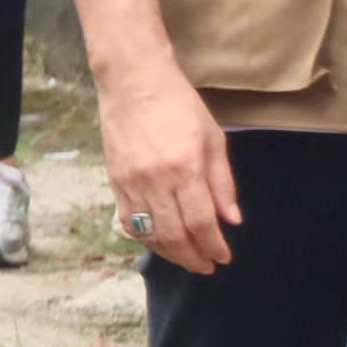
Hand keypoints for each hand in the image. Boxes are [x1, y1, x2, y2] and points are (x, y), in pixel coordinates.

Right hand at [98, 65, 238, 272]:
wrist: (133, 81)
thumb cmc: (179, 104)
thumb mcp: (212, 138)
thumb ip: (223, 182)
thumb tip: (232, 220)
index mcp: (185, 167)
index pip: (201, 221)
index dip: (214, 245)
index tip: (224, 257)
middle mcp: (155, 179)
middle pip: (175, 235)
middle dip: (193, 257)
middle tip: (207, 266)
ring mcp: (131, 182)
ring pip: (150, 234)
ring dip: (170, 253)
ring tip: (187, 258)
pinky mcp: (114, 181)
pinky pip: (129, 221)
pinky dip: (146, 238)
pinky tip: (160, 241)